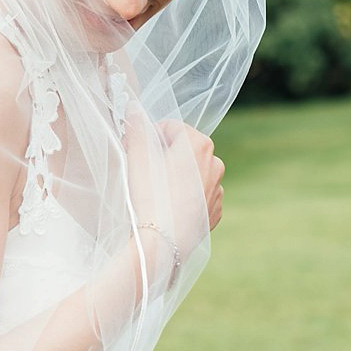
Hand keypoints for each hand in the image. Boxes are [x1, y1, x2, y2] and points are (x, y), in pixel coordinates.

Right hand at [124, 116, 223, 258]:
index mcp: (199, 144)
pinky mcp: (214, 211)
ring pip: (192, 173)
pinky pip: (198, 195)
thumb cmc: (150, 195)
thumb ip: (137, 127)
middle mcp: (215, 163)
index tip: (133, 149)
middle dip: (163, 154)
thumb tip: (134, 109)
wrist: (164, 241)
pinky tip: (167, 206)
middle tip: (141, 168)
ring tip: (154, 190)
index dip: (148, 135)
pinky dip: (184, 196)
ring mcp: (217, 189)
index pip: (170, 126)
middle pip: (183, 148)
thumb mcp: (137, 155)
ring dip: (174, 175)